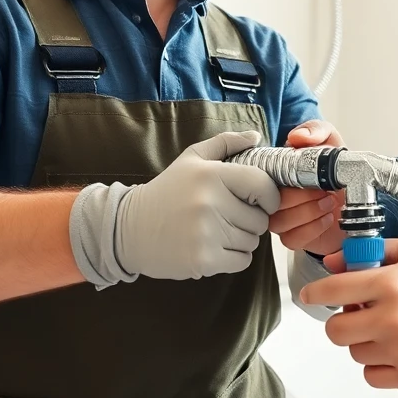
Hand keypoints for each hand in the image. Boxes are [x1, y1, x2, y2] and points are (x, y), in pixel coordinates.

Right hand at [115, 130, 280, 279]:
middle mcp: (210, 203)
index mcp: (211, 175)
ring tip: (216, 230)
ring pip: (252, 241)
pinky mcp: (203, 260)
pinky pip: (242, 261)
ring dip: (241, 239)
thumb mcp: (192, 159)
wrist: (129, 229)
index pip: (263, 186)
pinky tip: (213, 246)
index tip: (260, 200)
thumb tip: (256, 137)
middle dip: (250, 219)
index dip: (269, 196)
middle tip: (227, 216)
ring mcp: (206, 233)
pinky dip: (233, 257)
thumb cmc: (166, 192)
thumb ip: (226, 143)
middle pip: (260, 219)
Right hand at [270, 120, 347, 254]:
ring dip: (307, 212)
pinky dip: (311, 229)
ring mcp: (283, 218)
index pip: (261, 176)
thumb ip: (317, 130)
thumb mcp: (332, 142)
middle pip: (269, 201)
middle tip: (324, 190)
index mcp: (279, 173)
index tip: (306, 173)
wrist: (359, 201)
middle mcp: (276, 196)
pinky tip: (327, 219)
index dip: (282, 176)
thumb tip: (296, 137)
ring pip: (277, 222)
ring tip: (329, 202)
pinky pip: (290, 239)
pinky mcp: (294, 238)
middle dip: (300, 196)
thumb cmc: (338, 172)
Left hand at [299, 238, 397, 388]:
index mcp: (390, 284)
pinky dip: (376, 365)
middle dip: (341, 320)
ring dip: (363, 341)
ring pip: (354, 353)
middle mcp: (393, 318)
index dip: (314, 293)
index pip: (333, 290)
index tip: (309, 295)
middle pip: (336, 330)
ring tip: (384, 329)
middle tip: (356, 314)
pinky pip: (372, 376)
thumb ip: (370, 252)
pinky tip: (391, 349)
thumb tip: (335, 262)